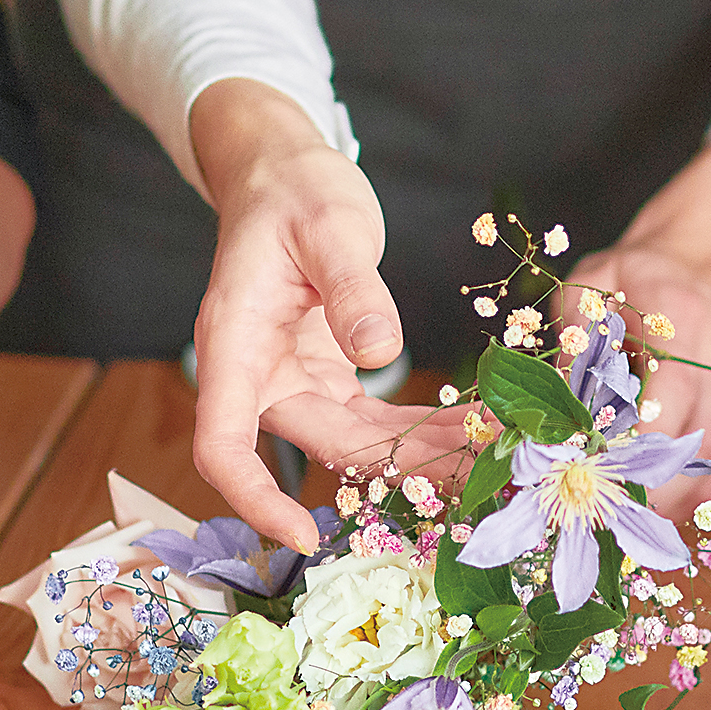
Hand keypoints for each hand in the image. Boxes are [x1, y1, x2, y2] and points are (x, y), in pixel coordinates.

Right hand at [188, 78, 437, 543]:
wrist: (283, 172)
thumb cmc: (293, 190)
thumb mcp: (327, 225)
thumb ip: (352, 286)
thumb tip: (381, 351)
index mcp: (234, 346)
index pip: (222, 446)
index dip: (255, 500)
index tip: (301, 536)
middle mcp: (258, 377)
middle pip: (319, 450)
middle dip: (395, 474)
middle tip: (474, 478)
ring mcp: (294, 381)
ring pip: (354, 444)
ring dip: (416, 458)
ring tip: (487, 461)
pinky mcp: (327, 375)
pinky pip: (371, 420)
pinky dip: (415, 431)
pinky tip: (468, 432)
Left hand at [571, 140, 710, 521]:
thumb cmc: (642, 279)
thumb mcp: (593, 288)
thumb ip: (573, 341)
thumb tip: (556, 409)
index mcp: (686, 318)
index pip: (670, 400)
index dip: (636, 450)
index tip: (596, 478)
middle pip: (698, 444)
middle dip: (651, 488)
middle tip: (606, 510)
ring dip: (672, 497)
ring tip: (629, 508)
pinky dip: (696, 489)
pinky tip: (662, 489)